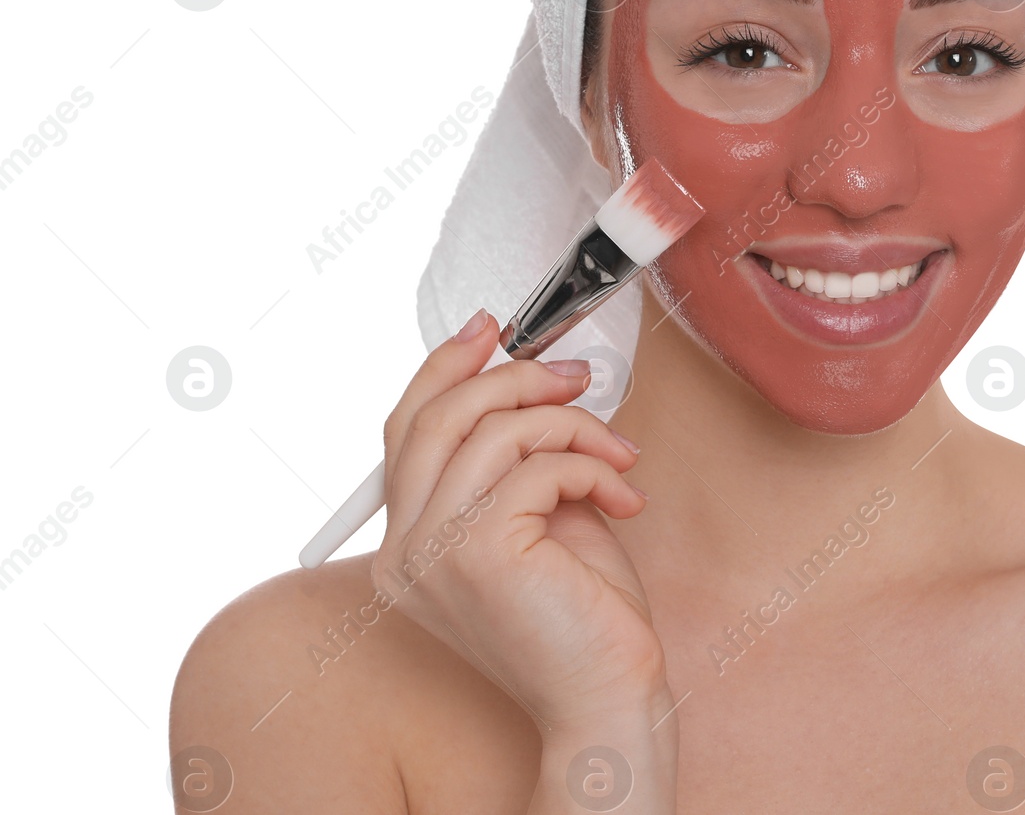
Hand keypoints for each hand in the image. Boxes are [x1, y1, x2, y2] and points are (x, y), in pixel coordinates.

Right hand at [372, 308, 667, 732]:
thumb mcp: (537, 516)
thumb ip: (515, 458)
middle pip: (439, 416)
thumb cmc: (582, 614)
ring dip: (572, 426)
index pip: (405, 430)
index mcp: (404, 546)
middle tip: (577, 377)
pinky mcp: (477, 554)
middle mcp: (402, 553)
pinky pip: (538, 466)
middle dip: (515, 378)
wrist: (606, 698)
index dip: (444, 367)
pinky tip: (622, 498)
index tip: (493, 328)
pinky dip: (590, 466)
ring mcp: (431, 554)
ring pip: (494, 432)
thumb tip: (530, 374)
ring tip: (617, 456)